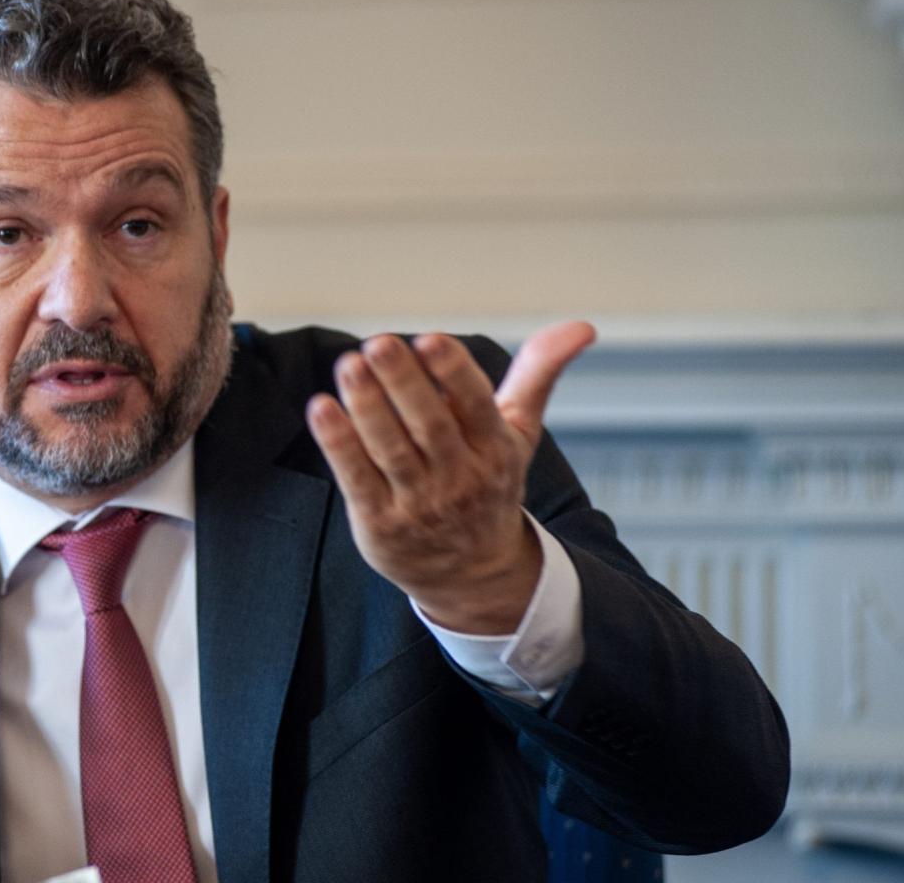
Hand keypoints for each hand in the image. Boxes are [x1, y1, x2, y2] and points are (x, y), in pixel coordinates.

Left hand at [305, 322, 595, 633]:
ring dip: (368, 407)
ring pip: (392, 451)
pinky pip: (357, 479)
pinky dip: (339, 445)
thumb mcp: (518, 433)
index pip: (477, 408)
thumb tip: (581, 327)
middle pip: (430, 427)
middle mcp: (460, 479)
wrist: (473, 576)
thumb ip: (537, 374)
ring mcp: (419, 505)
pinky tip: (323, 408)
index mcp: (496, 450)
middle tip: (378, 344)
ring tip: (349, 367)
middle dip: (404, 384)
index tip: (430, 339)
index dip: (454, 374)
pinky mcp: (380, 524)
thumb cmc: (489, 485)